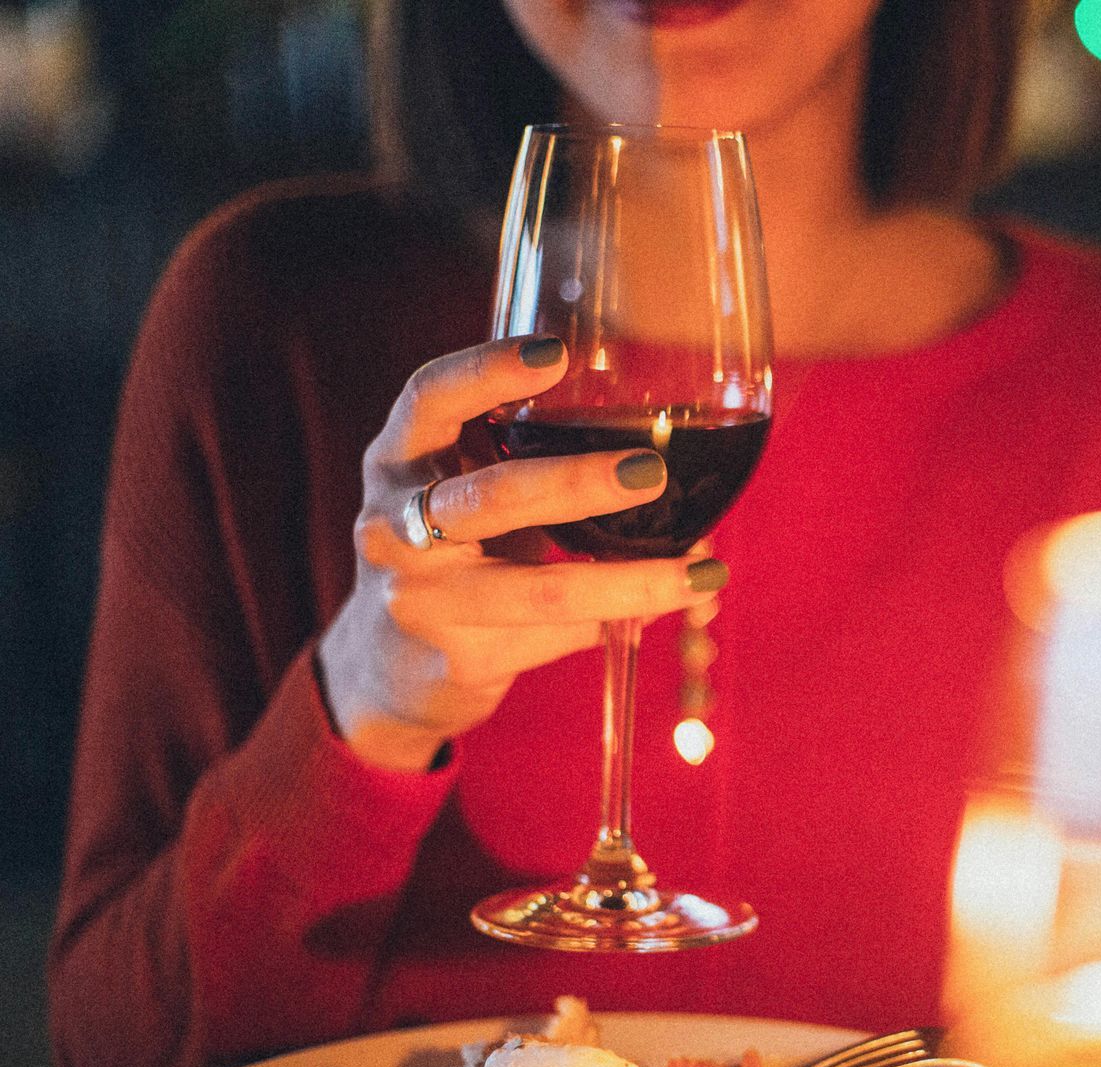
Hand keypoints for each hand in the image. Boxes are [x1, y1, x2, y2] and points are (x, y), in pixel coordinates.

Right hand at [316, 336, 725, 771]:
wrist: (389, 668)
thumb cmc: (452, 553)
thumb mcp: (463, 491)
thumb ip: (522, 458)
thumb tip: (662, 448)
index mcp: (398, 461)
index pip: (428, 399)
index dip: (487, 371)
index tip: (557, 353)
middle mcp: (392, 526)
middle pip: (492, 497)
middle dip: (577, 483)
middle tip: (652, 470)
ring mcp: (419, 600)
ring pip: (537, 590)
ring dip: (626, 582)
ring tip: (699, 574)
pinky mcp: (455, 660)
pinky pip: (552, 638)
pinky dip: (611, 624)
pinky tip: (656, 612)